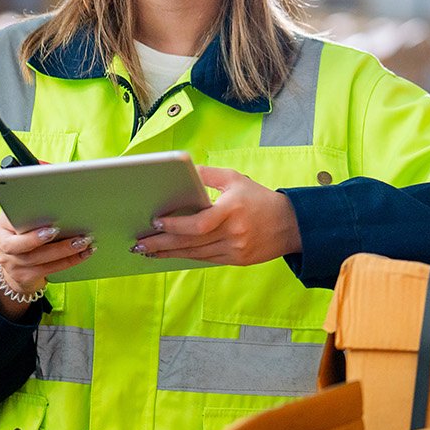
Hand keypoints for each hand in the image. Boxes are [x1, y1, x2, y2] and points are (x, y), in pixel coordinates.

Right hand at [0, 213, 93, 318]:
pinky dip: (69, 261)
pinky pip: (48, 270)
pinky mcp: (24, 277)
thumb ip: (36, 215)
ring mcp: (12, 263)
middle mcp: (3, 244)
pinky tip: (84, 254)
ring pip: (37, 258)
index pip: (9, 218)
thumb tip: (65, 207)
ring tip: (83, 241)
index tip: (45, 220)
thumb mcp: (25, 223)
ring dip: (64, 250)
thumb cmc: (27, 237)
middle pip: (21, 244)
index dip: (24, 219)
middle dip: (40, 239)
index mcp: (4, 224)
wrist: (17, 269)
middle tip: (61, 231)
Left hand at [132, 166, 300, 266]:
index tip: (155, 222)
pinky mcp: (237, 260)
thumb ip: (208, 174)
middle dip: (161, 243)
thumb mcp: (236, 179)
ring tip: (147, 251)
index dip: (175, 225)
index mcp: (232, 210)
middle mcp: (233, 233)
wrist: (291, 225)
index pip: (198, 224)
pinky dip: (186, 256)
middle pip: (190, 242)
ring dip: (169, 253)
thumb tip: (182, 169)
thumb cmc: (260, 198)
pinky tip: (171, 254)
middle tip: (138, 244)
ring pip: (195, 254)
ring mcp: (235, 250)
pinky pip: (206, 260)